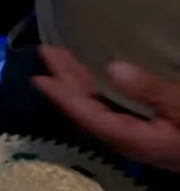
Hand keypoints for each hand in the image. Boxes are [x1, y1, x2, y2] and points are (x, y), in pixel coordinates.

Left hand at [32, 45, 179, 171]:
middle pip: (85, 107)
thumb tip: (113, 68)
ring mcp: (133, 136)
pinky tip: (92, 77)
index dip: (60, 94)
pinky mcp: (143, 131)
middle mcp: (124, 139)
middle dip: (64, 80)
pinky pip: (108, 108)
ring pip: (95, 106)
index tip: (38, 75)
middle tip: (46, 51)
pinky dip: (94, 89)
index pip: (85, 113)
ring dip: (77, 82)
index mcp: (131, 138)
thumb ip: (151, 92)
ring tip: (61, 58)